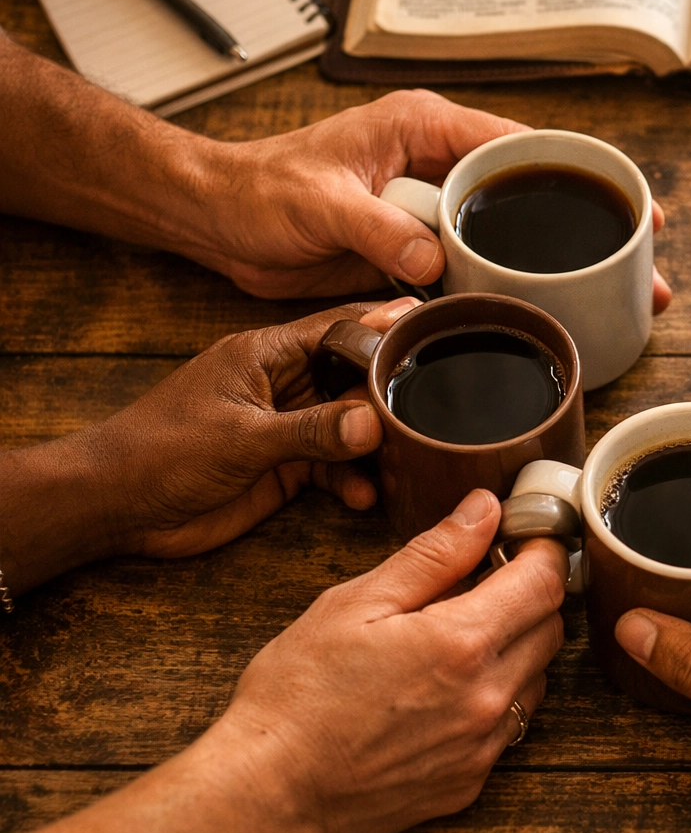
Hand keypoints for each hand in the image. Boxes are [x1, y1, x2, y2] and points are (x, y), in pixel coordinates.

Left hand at [89, 297, 420, 558]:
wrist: (115, 507)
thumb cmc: (160, 452)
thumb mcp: (242, 437)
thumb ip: (312, 430)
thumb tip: (373, 421)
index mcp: (267, 355)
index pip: (338, 328)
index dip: (384, 326)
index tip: (432, 327)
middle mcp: (282, 385)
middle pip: (353, 378)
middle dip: (390, 395)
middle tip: (431, 411)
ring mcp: (285, 426)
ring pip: (350, 426)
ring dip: (375, 447)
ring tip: (401, 462)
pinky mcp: (284, 466)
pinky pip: (334, 466)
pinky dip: (352, 480)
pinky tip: (365, 496)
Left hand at [192, 89, 674, 309]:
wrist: (216, 220)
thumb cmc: (259, 191)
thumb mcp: (320, 203)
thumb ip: (380, 230)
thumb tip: (434, 266)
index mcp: (425, 129)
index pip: (521, 146)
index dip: (582, 176)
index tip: (631, 206)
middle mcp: (437, 165)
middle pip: (531, 200)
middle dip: (588, 236)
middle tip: (644, 272)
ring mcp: (429, 211)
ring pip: (507, 241)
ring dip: (554, 273)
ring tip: (614, 304)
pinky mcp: (414, 251)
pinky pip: (471, 271)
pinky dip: (506, 294)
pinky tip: (542, 320)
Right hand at [219, 489, 565, 832]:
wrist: (270, 792)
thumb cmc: (298, 694)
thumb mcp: (356, 602)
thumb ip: (434, 554)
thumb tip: (485, 510)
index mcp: (462, 643)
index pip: (545, 581)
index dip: (541, 550)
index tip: (523, 539)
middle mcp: (487, 697)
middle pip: (551, 627)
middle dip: (529, 596)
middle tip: (483, 583)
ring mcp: (483, 746)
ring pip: (537, 677)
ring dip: (515, 648)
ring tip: (455, 639)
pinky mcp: (471, 781)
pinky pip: (510, 725)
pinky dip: (495, 697)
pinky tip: (444, 691)